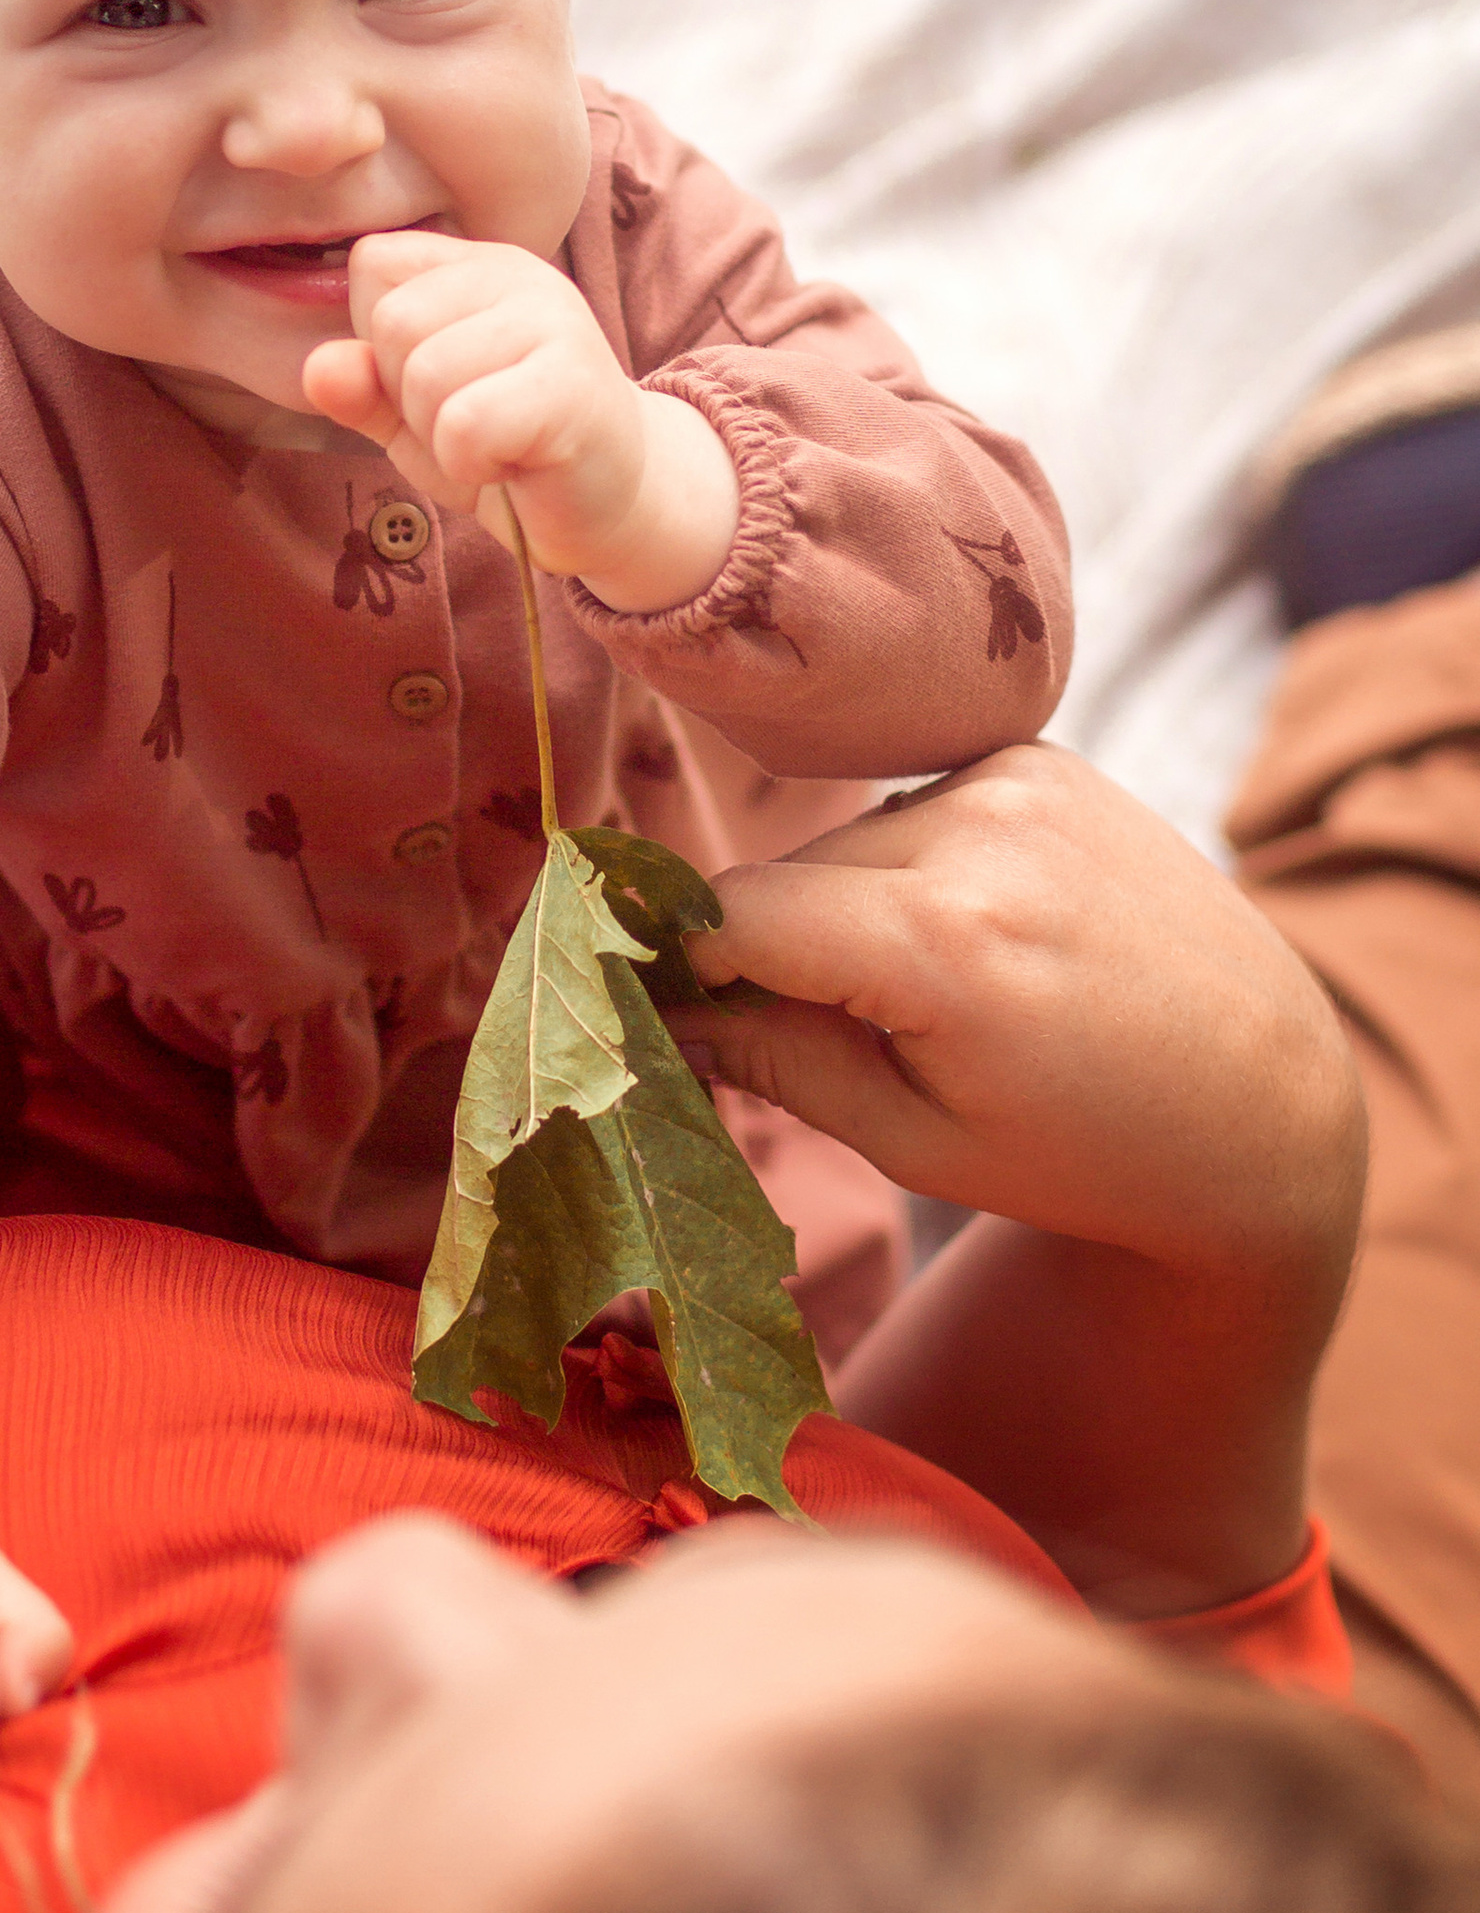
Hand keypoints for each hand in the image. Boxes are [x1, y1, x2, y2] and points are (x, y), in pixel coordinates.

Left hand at [299, 231, 737, 611]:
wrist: (612, 506)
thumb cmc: (509, 452)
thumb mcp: (416, 419)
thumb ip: (362, 389)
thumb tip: (317, 367)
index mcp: (475, 265)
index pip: (372, 267)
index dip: (380, 346)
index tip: (439, 386)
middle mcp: (517, 273)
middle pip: (391, 323)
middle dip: (409, 399)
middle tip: (472, 425)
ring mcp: (553, 321)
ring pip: (424, 376)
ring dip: (443, 438)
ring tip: (497, 444)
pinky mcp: (571, 384)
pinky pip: (465, 425)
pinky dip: (473, 465)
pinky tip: (517, 464)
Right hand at [672, 745, 1363, 1286]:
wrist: (1263, 1102)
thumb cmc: (1086, 1153)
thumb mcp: (916, 1141)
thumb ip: (774, 1060)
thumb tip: (648, 1014)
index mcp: (947, 945)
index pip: (735, 915)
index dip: (683, 965)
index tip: (660, 1010)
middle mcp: (985, 832)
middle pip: (788, 874)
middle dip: (765, 946)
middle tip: (804, 1031)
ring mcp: (1023, 780)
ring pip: (847, 839)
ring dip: (845, 906)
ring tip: (932, 994)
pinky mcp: (1047, 759)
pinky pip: (916, 806)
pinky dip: (912, 867)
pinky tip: (981, 934)